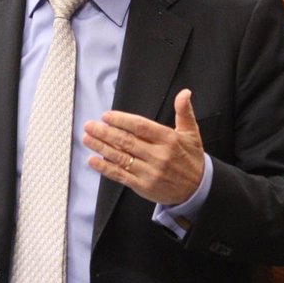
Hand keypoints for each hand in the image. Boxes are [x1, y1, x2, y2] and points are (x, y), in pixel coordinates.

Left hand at [83, 88, 203, 205]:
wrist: (196, 189)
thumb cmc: (191, 158)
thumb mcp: (192, 133)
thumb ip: (184, 112)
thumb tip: (185, 93)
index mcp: (168, 139)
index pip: (140, 127)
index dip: (121, 120)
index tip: (106, 116)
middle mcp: (158, 155)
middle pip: (126, 141)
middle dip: (105, 132)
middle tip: (89, 125)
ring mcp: (149, 172)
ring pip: (120, 157)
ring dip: (100, 147)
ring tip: (87, 139)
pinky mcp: (142, 186)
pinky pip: (120, 175)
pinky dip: (105, 168)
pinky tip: (93, 160)